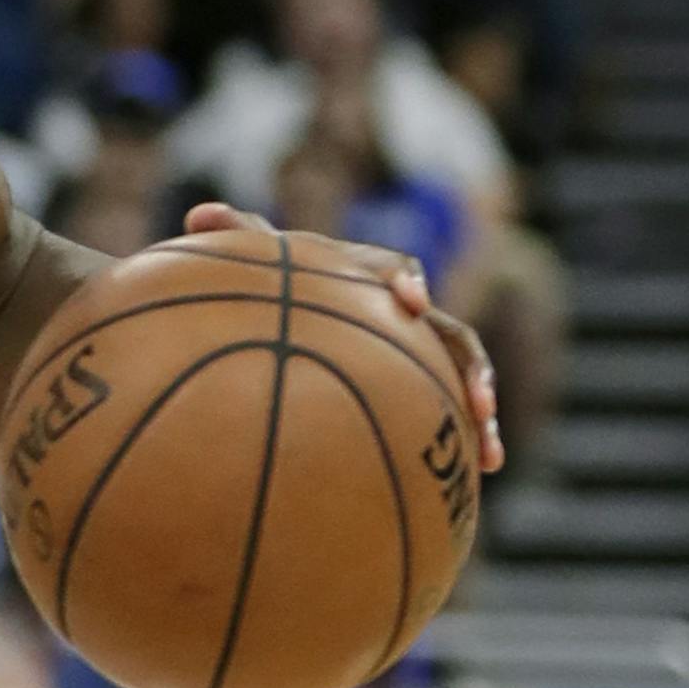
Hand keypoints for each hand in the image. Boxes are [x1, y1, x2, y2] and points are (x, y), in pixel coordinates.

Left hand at [184, 201, 503, 473]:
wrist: (292, 305)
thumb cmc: (273, 280)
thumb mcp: (255, 262)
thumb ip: (236, 237)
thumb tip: (199, 213)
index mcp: (370, 277)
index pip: (396, 271)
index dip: (407, 281)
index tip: (408, 300)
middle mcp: (406, 312)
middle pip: (451, 335)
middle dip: (472, 367)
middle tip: (479, 400)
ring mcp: (417, 349)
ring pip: (460, 375)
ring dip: (479, 408)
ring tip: (489, 455)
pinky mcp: (417, 381)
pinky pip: (446, 409)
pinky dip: (465, 437)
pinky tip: (480, 475)